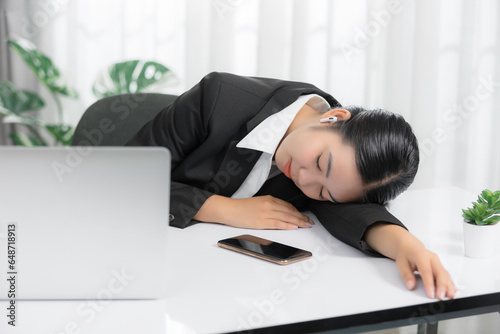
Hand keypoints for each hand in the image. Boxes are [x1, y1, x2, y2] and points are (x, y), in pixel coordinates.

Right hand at [194, 195, 312, 229]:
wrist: (229, 209)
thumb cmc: (241, 208)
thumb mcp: (258, 203)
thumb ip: (270, 206)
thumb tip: (281, 213)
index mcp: (269, 199)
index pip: (288, 206)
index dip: (298, 212)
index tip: (304, 216)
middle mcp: (269, 204)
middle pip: (290, 211)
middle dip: (301, 217)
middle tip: (310, 222)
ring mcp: (266, 213)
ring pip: (287, 217)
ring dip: (299, 222)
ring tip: (306, 225)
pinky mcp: (262, 221)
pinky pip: (278, 223)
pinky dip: (288, 225)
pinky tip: (294, 227)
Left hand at [395, 244, 456, 299]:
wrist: (410, 247)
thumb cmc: (406, 255)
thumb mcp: (401, 264)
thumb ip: (406, 275)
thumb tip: (411, 286)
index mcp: (421, 256)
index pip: (427, 271)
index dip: (429, 284)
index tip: (431, 294)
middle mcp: (432, 258)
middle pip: (439, 272)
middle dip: (442, 286)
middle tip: (441, 297)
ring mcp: (437, 262)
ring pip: (445, 274)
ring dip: (448, 286)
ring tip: (450, 295)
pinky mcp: (440, 266)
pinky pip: (446, 275)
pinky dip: (450, 283)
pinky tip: (452, 290)